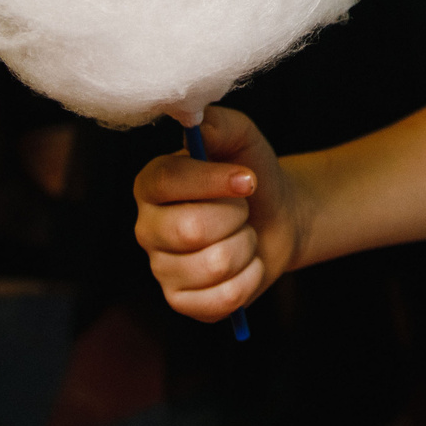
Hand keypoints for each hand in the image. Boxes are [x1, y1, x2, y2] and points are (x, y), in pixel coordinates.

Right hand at [133, 106, 300, 322]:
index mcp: (151, 184)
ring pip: (213, 265)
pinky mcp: (183, 302)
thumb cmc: (251, 174)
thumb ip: (218, 123)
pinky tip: (245, 265)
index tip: (247, 178)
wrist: (277, 217)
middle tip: (242, 210)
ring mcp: (162, 269)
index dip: (212, 180)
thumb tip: (197, 127)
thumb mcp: (240, 137)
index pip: (167, 181)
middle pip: (191, 229)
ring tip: (243, 235)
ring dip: (246, 247)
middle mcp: (148, 228)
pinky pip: (222, 299)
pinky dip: (249, 278)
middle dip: (235, 217)